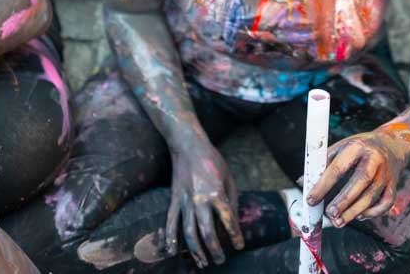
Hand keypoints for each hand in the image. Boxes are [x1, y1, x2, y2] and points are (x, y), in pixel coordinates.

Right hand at [165, 141, 243, 266]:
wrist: (188, 146)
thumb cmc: (212, 160)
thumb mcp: (229, 177)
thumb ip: (232, 200)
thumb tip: (233, 221)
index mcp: (216, 194)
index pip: (228, 221)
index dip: (235, 236)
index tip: (239, 245)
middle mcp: (199, 200)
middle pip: (207, 232)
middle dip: (215, 249)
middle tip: (220, 260)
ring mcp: (184, 201)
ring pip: (188, 232)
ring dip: (195, 250)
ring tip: (202, 262)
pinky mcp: (174, 200)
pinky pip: (171, 222)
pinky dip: (170, 238)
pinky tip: (172, 251)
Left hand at [307, 130, 406, 226]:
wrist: (391, 144)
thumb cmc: (360, 148)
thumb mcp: (341, 147)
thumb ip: (322, 164)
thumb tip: (303, 183)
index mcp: (357, 147)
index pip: (338, 167)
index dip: (323, 185)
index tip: (311, 199)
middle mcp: (374, 159)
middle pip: (360, 181)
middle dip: (344, 200)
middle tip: (329, 214)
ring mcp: (387, 173)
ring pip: (372, 196)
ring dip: (354, 211)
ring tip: (338, 221)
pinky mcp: (394, 185)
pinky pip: (385, 203)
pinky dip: (372, 213)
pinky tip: (358, 216)